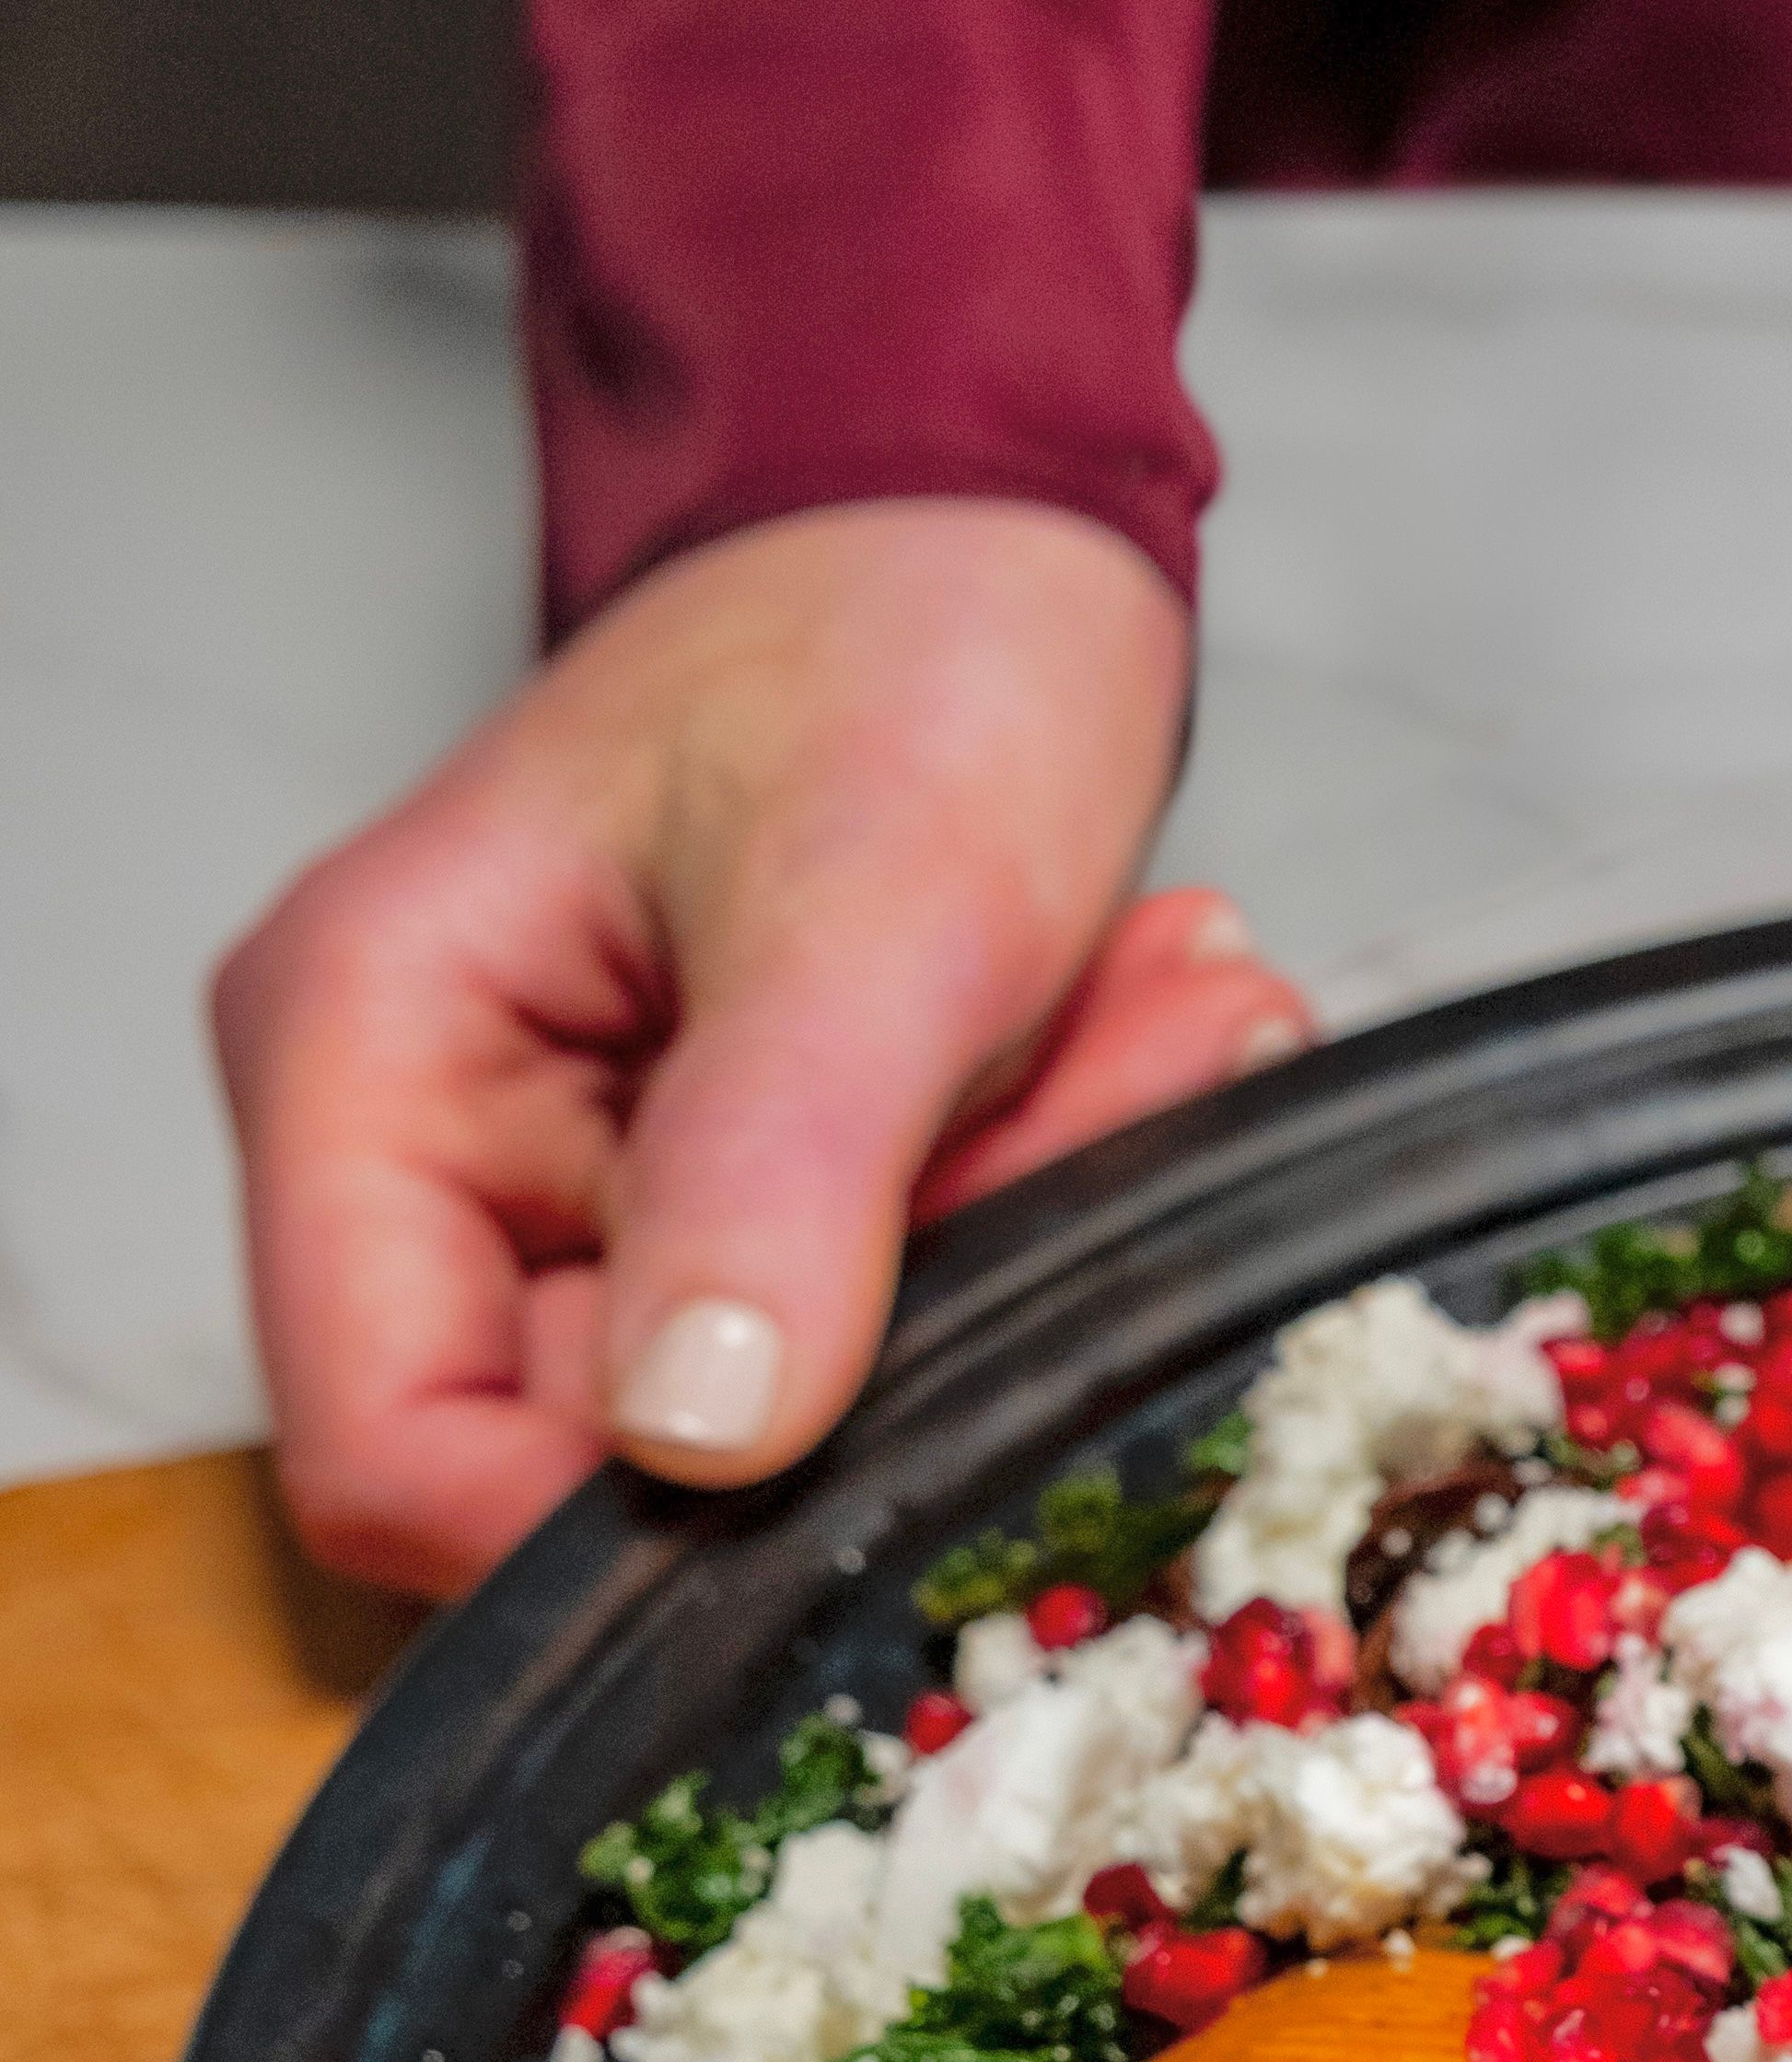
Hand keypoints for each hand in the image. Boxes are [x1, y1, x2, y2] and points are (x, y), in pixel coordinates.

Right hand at [215, 499, 1314, 1597]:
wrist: (987, 538)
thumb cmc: (892, 636)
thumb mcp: (874, 892)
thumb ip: (775, 1165)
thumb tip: (702, 1435)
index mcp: (364, 1056)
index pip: (395, 1451)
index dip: (609, 1524)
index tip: (859, 1447)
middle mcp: (431, 1149)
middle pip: (615, 1447)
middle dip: (893, 1335)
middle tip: (1115, 1107)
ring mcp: (581, 1186)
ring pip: (785, 1395)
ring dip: (1006, 1246)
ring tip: (1157, 1030)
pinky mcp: (731, 1201)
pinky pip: (874, 1313)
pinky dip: (1028, 1205)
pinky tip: (1139, 1043)